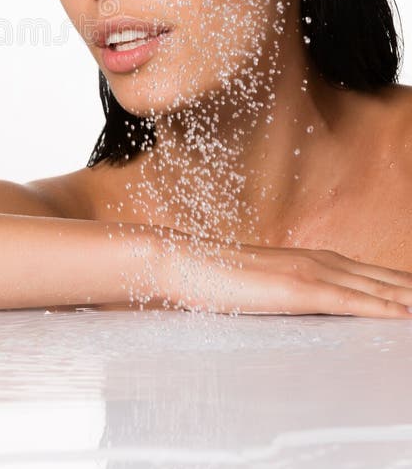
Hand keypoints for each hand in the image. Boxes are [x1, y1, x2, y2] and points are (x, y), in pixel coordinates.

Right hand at [126, 230, 411, 317]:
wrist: (185, 261)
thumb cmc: (217, 276)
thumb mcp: (263, 287)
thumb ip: (290, 293)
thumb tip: (305, 309)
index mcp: (311, 260)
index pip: (370, 275)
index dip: (400, 285)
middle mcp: (318, 260)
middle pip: (383, 278)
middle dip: (411, 289)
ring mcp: (309, 272)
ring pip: (375, 287)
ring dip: (407, 296)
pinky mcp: (297, 289)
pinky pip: (350, 301)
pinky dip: (382, 307)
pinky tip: (405, 314)